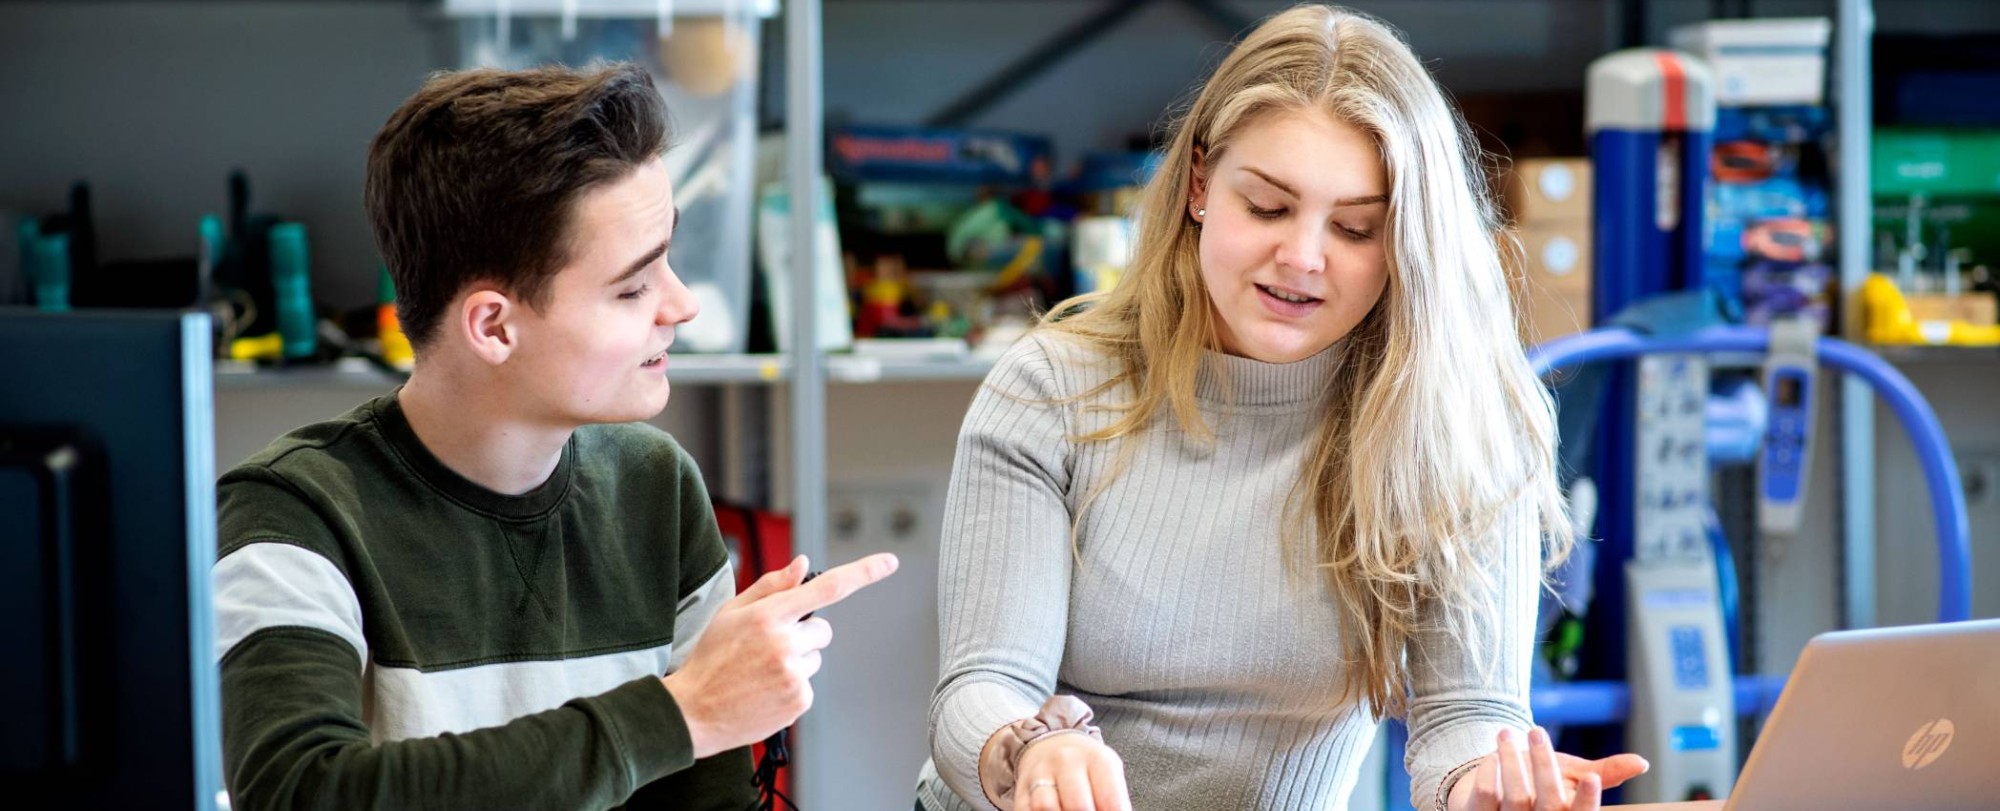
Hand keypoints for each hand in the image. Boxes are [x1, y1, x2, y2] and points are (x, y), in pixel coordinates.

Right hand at [663, 553, 898, 757]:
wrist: (694, 711)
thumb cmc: (711, 657)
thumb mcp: (731, 613)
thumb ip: (770, 587)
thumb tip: (802, 566)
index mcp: (767, 615)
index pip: (826, 588)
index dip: (863, 573)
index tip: (889, 562)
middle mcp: (784, 642)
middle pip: (823, 629)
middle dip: (804, 633)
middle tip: (769, 647)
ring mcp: (793, 673)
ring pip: (816, 657)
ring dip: (797, 660)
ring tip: (761, 672)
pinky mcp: (798, 700)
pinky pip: (809, 683)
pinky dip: (792, 685)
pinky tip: (765, 689)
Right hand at [1013, 733, 1131, 810]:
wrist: (1049, 743)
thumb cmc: (1085, 765)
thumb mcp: (1107, 772)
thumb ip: (1113, 798)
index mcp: (1097, 759)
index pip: (1111, 802)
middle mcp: (1067, 761)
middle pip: (1079, 807)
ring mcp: (1041, 773)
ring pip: (1046, 808)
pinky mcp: (1022, 787)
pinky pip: (1027, 810)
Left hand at [1448, 726, 1648, 810]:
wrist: (1496, 792)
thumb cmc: (1543, 785)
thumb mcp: (1574, 777)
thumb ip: (1606, 772)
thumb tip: (1642, 763)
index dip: (1587, 802)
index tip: (1593, 779)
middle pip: (1548, 803)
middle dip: (1544, 766)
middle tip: (1539, 731)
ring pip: (1515, 798)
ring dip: (1511, 762)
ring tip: (1508, 733)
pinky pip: (1485, 798)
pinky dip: (1487, 774)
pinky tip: (1491, 756)